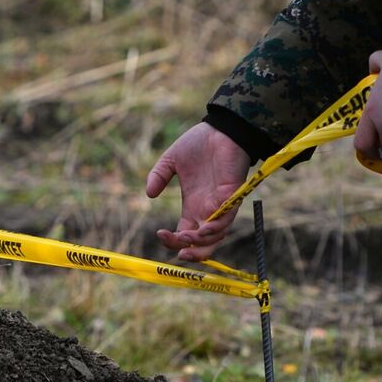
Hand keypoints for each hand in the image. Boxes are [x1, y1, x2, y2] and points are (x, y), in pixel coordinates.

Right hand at [145, 122, 252, 260]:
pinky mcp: (232, 195)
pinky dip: (216, 227)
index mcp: (193, 205)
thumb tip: (148, 194)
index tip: (160, 233)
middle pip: (203, 243)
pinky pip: (227, 218)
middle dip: (192, 253)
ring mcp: (221, 204)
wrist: (221, 128)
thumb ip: (159, 176)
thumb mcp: (171, 160)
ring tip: (186, 239)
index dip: (173, 241)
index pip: (185, 234)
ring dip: (202, 242)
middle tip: (179, 253)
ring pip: (216, 236)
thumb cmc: (199, 143)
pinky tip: (204, 228)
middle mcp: (207, 210)